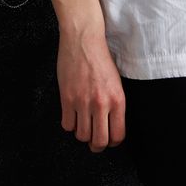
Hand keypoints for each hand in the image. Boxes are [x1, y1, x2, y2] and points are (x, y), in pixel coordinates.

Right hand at [57, 26, 125, 152]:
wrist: (84, 41)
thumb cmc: (101, 58)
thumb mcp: (117, 82)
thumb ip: (115, 103)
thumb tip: (112, 124)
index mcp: (118, 100)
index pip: (118, 135)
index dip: (113, 142)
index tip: (110, 138)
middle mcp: (101, 104)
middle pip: (99, 142)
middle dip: (97, 145)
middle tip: (95, 140)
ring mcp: (83, 103)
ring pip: (82, 136)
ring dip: (82, 133)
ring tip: (84, 124)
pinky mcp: (67, 99)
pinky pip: (67, 125)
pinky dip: (69, 124)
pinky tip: (73, 115)